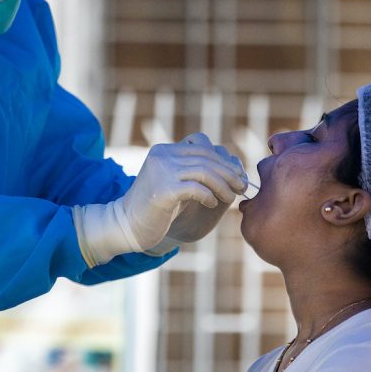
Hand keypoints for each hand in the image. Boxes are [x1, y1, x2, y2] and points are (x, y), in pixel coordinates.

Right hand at [73, 134, 244, 266]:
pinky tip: (212, 204)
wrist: (128, 227)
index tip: (237, 174)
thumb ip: (200, 173)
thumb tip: (234, 165)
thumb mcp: (179, 184)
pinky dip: (209, 196)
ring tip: (230, 197)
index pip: (202, 144)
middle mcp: (162, 155)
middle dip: (229, 171)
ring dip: (223, 185)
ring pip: (204, 171)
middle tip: (242, 185)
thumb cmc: (159, 209)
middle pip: (207, 155)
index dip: (223, 158)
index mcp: (165, 150)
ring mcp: (161, 171)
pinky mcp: (163, 191)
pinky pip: (196, 189)